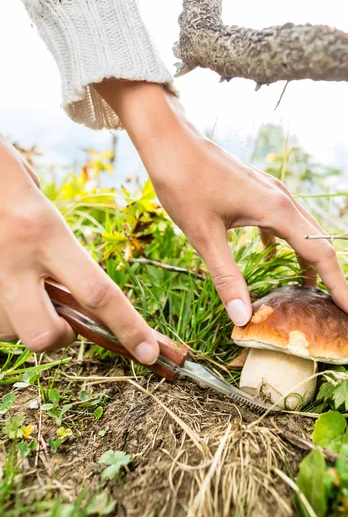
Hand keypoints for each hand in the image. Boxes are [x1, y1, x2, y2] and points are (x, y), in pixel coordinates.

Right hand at [0, 136, 158, 363]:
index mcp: (45, 232)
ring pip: (12, 331)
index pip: (98, 292)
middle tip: (61, 316)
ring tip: (21, 283)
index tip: (150, 353)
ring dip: (24, 319)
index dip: (128, 328)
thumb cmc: (5, 177)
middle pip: (45, 334)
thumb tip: (76, 294)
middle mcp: (14, 259)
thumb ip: (61, 250)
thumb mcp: (41, 205)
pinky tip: (4, 280)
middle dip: (60, 337)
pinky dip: (5, 311)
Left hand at [95, 81, 347, 324]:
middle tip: (336, 309)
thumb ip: (226, 277)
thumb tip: (242, 317)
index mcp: (276, 209)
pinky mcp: (256, 190)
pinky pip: (281, 220)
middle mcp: (281, 198)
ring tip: (308, 289)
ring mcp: (269, 191)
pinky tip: (272, 256)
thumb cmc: (184, 182)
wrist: (170, 142)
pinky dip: (285, 242)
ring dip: (308, 257)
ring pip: (300, 229)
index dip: (337, 284)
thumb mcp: (204, 235)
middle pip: (317, 240)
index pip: (320, 252)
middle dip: (329, 275)